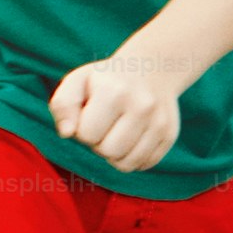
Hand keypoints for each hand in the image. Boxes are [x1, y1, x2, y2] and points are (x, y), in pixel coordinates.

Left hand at [50, 54, 185, 170]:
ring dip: (115, 154)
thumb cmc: (105, 80)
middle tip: (104, 125)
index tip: (90, 115)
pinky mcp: (170, 134)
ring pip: (127, 164)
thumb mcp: (77, 82)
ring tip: (116, 133)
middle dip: (99, 144)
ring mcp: (159, 121)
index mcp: (115, 91)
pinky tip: (131, 138)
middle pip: (109, 152)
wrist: (150, 68)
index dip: (83, 129)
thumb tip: (67, 133)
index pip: (87, 135)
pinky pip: (144, 164)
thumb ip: (62, 106)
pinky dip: (133, 157)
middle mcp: (142, 106)